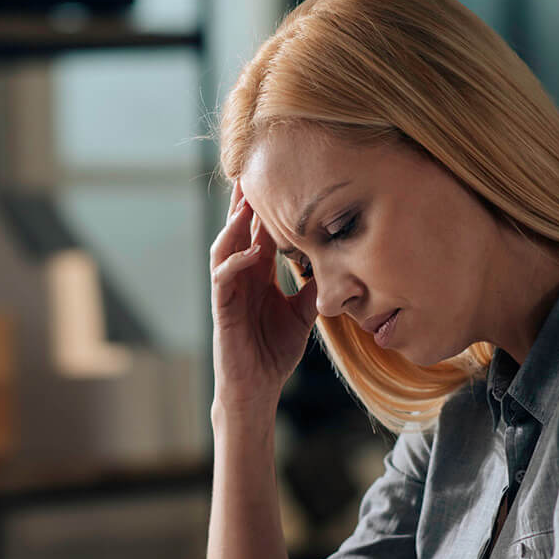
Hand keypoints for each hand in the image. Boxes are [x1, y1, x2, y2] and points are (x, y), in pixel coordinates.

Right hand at [210, 180, 317, 412]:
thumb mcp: (303, 314)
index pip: (260, 232)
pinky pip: (222, 277)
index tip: (280, 178)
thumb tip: (337, 265)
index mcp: (258, 275)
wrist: (258, 389)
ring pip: (224, 246)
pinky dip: (235, 261)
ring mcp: (228, 291)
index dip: (268, 207)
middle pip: (238, 229)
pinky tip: (251, 250)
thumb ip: (312, 288)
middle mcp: (240, 277)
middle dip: (245, 202)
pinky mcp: (221, 309)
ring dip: (234, 223)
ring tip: (248, 201)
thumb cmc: (274, 352)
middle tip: (254, 170)